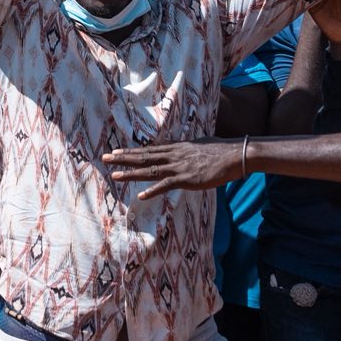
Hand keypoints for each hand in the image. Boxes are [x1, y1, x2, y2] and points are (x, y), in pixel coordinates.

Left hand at [102, 138, 242, 198]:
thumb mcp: (199, 146)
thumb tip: (181, 149)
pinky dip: (152, 190)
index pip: (148, 150)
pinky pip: (166, 185)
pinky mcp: (187, 179)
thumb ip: (186, 149)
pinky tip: (140, 195)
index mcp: (176, 148)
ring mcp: (179, 167)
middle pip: (144, 156)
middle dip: (123, 158)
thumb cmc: (220, 152)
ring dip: (131, 173)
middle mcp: (173, 155)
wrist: (235, 155)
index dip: (131, 151)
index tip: (116, 152)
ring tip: (114, 175)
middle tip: (105, 157)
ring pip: (150, 170)